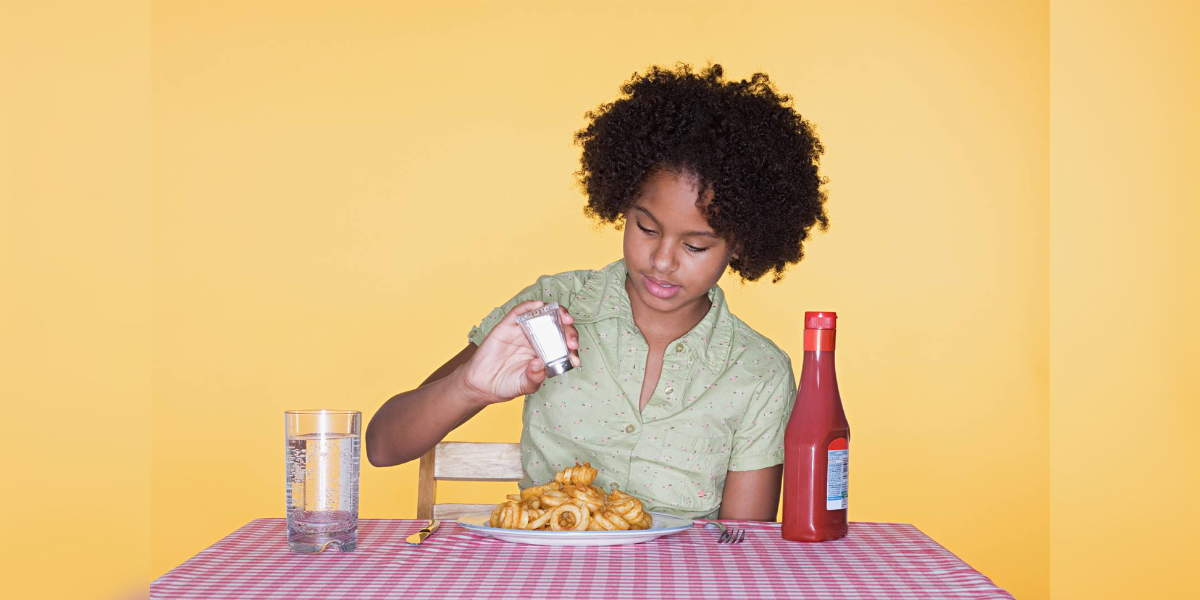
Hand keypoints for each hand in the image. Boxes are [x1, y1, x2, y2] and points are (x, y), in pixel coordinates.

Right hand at [460, 300, 580, 405]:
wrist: (481, 384)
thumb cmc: (506, 384)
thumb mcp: (525, 385)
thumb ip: (534, 378)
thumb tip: (539, 364)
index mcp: (545, 353)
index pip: (563, 346)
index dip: (572, 350)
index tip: (574, 358)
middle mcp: (537, 339)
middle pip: (558, 328)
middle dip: (569, 332)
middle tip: (571, 342)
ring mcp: (523, 331)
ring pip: (543, 315)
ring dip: (557, 313)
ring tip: (565, 319)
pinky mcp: (507, 326)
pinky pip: (519, 311)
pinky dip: (529, 306)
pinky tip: (539, 305)